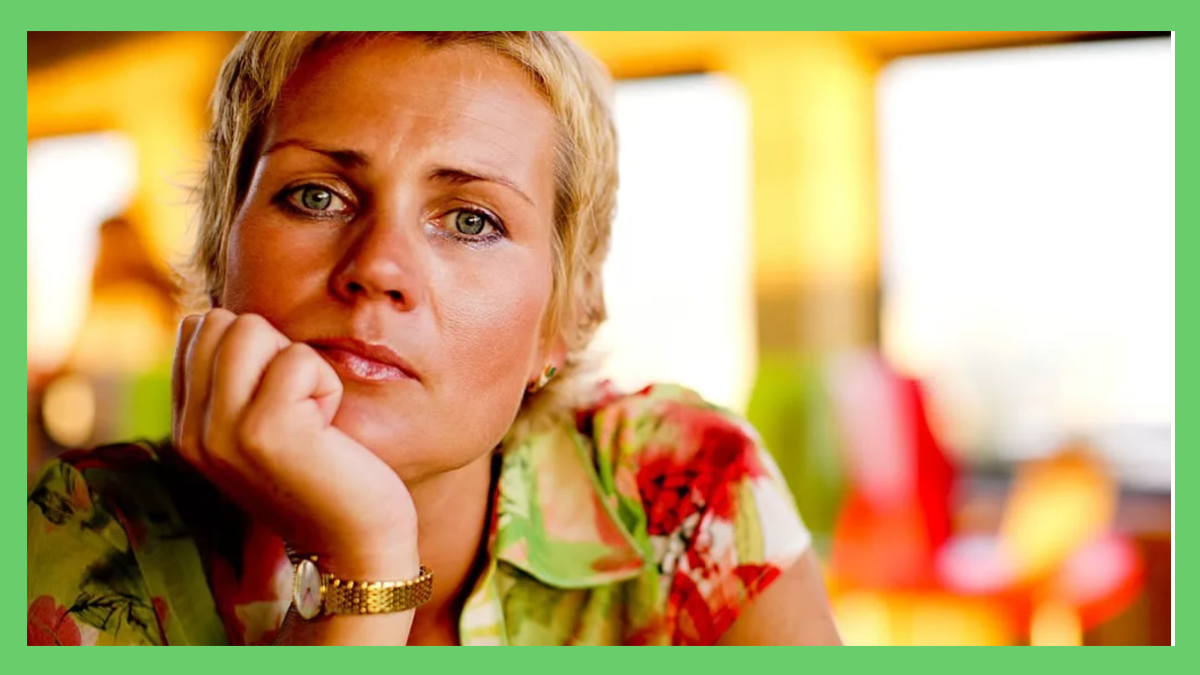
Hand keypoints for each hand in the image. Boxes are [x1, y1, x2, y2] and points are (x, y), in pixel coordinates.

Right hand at [171, 309, 418, 578]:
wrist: (356, 546)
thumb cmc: (326, 476)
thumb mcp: (263, 426)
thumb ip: (235, 380)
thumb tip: (229, 316)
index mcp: (187, 427)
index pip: (198, 327)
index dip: (256, 347)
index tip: (281, 403)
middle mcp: (191, 431)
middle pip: (225, 321)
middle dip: (276, 349)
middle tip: (301, 410)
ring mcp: (221, 432)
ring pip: (252, 328)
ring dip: (300, 365)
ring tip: (312, 419)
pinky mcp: (263, 431)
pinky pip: (298, 358)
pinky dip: (327, 385)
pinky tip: (329, 432)